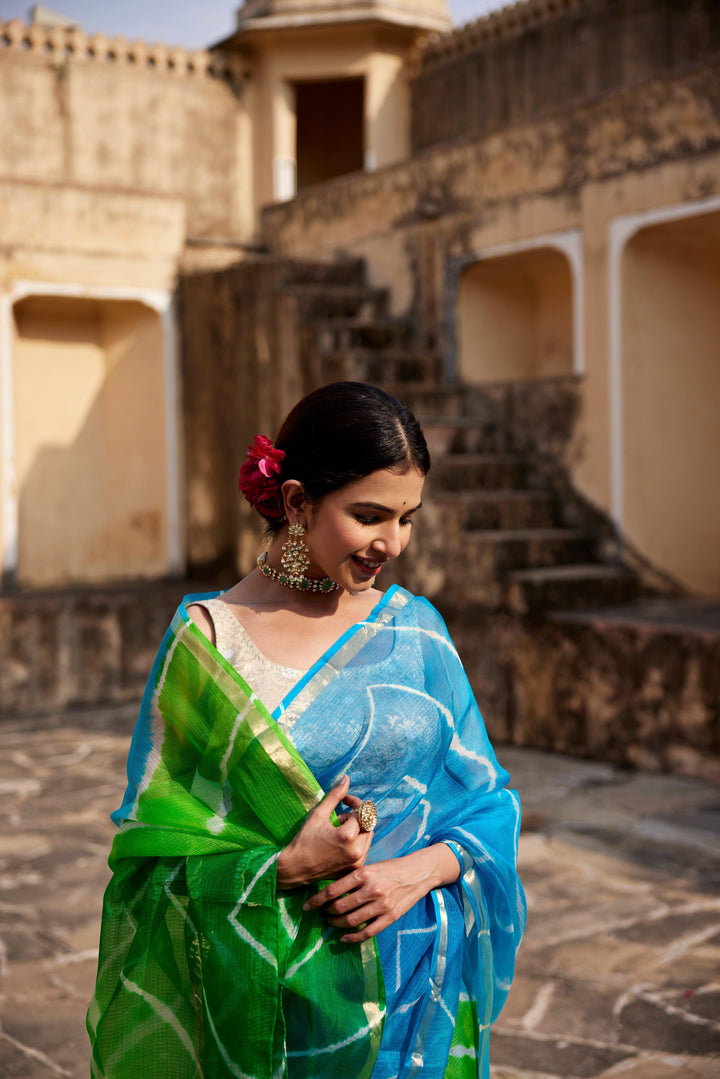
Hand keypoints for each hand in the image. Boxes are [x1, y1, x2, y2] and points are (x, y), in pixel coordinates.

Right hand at [277, 775, 372, 888]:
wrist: (296, 868)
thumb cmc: (304, 839)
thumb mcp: (319, 814)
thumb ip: (335, 795)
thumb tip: (346, 778)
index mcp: (347, 836)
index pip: (362, 812)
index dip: (354, 803)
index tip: (345, 800)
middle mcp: (356, 851)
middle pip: (368, 824)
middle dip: (356, 818)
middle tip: (338, 819)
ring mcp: (356, 862)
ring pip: (367, 837)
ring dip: (357, 830)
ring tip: (338, 831)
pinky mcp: (354, 869)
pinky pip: (364, 850)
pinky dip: (356, 842)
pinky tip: (340, 843)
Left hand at [303, 843, 460, 942]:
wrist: (418, 872)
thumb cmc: (391, 868)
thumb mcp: (370, 866)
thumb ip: (352, 878)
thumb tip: (330, 892)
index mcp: (364, 874)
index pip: (333, 890)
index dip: (316, 900)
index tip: (307, 906)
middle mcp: (371, 890)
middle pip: (340, 908)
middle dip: (326, 913)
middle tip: (322, 913)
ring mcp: (381, 905)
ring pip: (351, 921)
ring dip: (337, 924)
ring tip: (331, 922)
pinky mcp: (390, 918)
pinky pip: (367, 933)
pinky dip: (352, 938)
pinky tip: (344, 938)